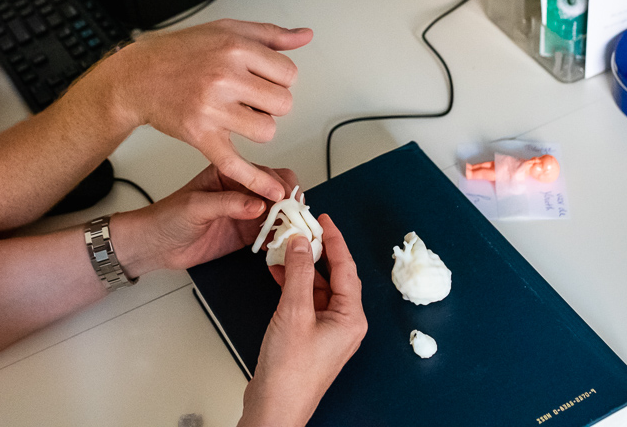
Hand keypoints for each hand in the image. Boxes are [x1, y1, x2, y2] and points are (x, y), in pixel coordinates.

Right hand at [107, 20, 311, 200]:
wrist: (139, 76)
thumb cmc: (181, 52)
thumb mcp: (228, 29)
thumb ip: (271, 34)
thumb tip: (305, 36)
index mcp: (235, 49)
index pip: (288, 73)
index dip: (280, 78)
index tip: (265, 78)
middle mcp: (224, 78)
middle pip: (282, 103)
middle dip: (272, 102)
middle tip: (251, 97)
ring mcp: (212, 109)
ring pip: (267, 130)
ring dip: (260, 126)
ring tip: (240, 115)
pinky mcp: (201, 136)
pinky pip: (235, 164)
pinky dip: (255, 181)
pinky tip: (272, 192)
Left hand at [110, 164, 296, 277]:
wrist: (155, 246)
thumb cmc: (167, 217)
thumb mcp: (196, 206)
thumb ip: (228, 203)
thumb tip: (257, 203)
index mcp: (229, 173)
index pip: (264, 174)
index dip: (279, 187)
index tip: (286, 202)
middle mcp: (241, 191)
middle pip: (278, 191)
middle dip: (290, 203)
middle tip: (292, 218)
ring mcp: (245, 213)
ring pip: (279, 213)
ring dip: (288, 221)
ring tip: (290, 232)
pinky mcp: (245, 234)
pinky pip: (271, 233)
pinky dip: (280, 238)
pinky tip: (280, 244)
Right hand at [239, 216, 366, 426]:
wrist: (276, 406)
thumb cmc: (291, 373)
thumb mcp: (294, 312)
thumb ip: (299, 273)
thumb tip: (302, 243)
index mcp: (351, 317)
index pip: (346, 267)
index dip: (334, 240)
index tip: (322, 220)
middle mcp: (344, 323)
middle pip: (334, 276)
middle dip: (316, 251)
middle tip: (302, 229)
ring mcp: (328, 331)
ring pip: (319, 287)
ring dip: (302, 268)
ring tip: (285, 248)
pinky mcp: (311, 337)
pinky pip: (307, 301)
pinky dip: (295, 285)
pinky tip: (279, 273)